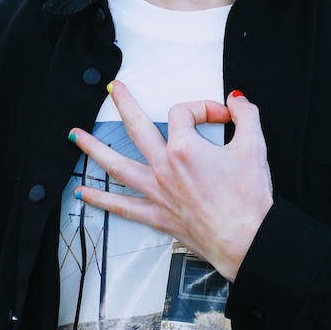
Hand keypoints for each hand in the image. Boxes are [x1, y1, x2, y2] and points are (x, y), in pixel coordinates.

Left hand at [69, 81, 273, 281]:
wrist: (248, 241)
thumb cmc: (249, 200)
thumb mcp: (254, 146)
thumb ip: (245, 115)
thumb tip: (236, 99)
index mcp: (185, 149)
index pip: (184, 113)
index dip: (204, 108)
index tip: (223, 116)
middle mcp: (164, 168)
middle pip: (136, 128)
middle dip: (124, 104)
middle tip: (114, 89)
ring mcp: (157, 192)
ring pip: (117, 166)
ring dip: (94, 149)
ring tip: (76, 137)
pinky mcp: (158, 216)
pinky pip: (122, 206)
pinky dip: (101, 199)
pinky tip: (84, 192)